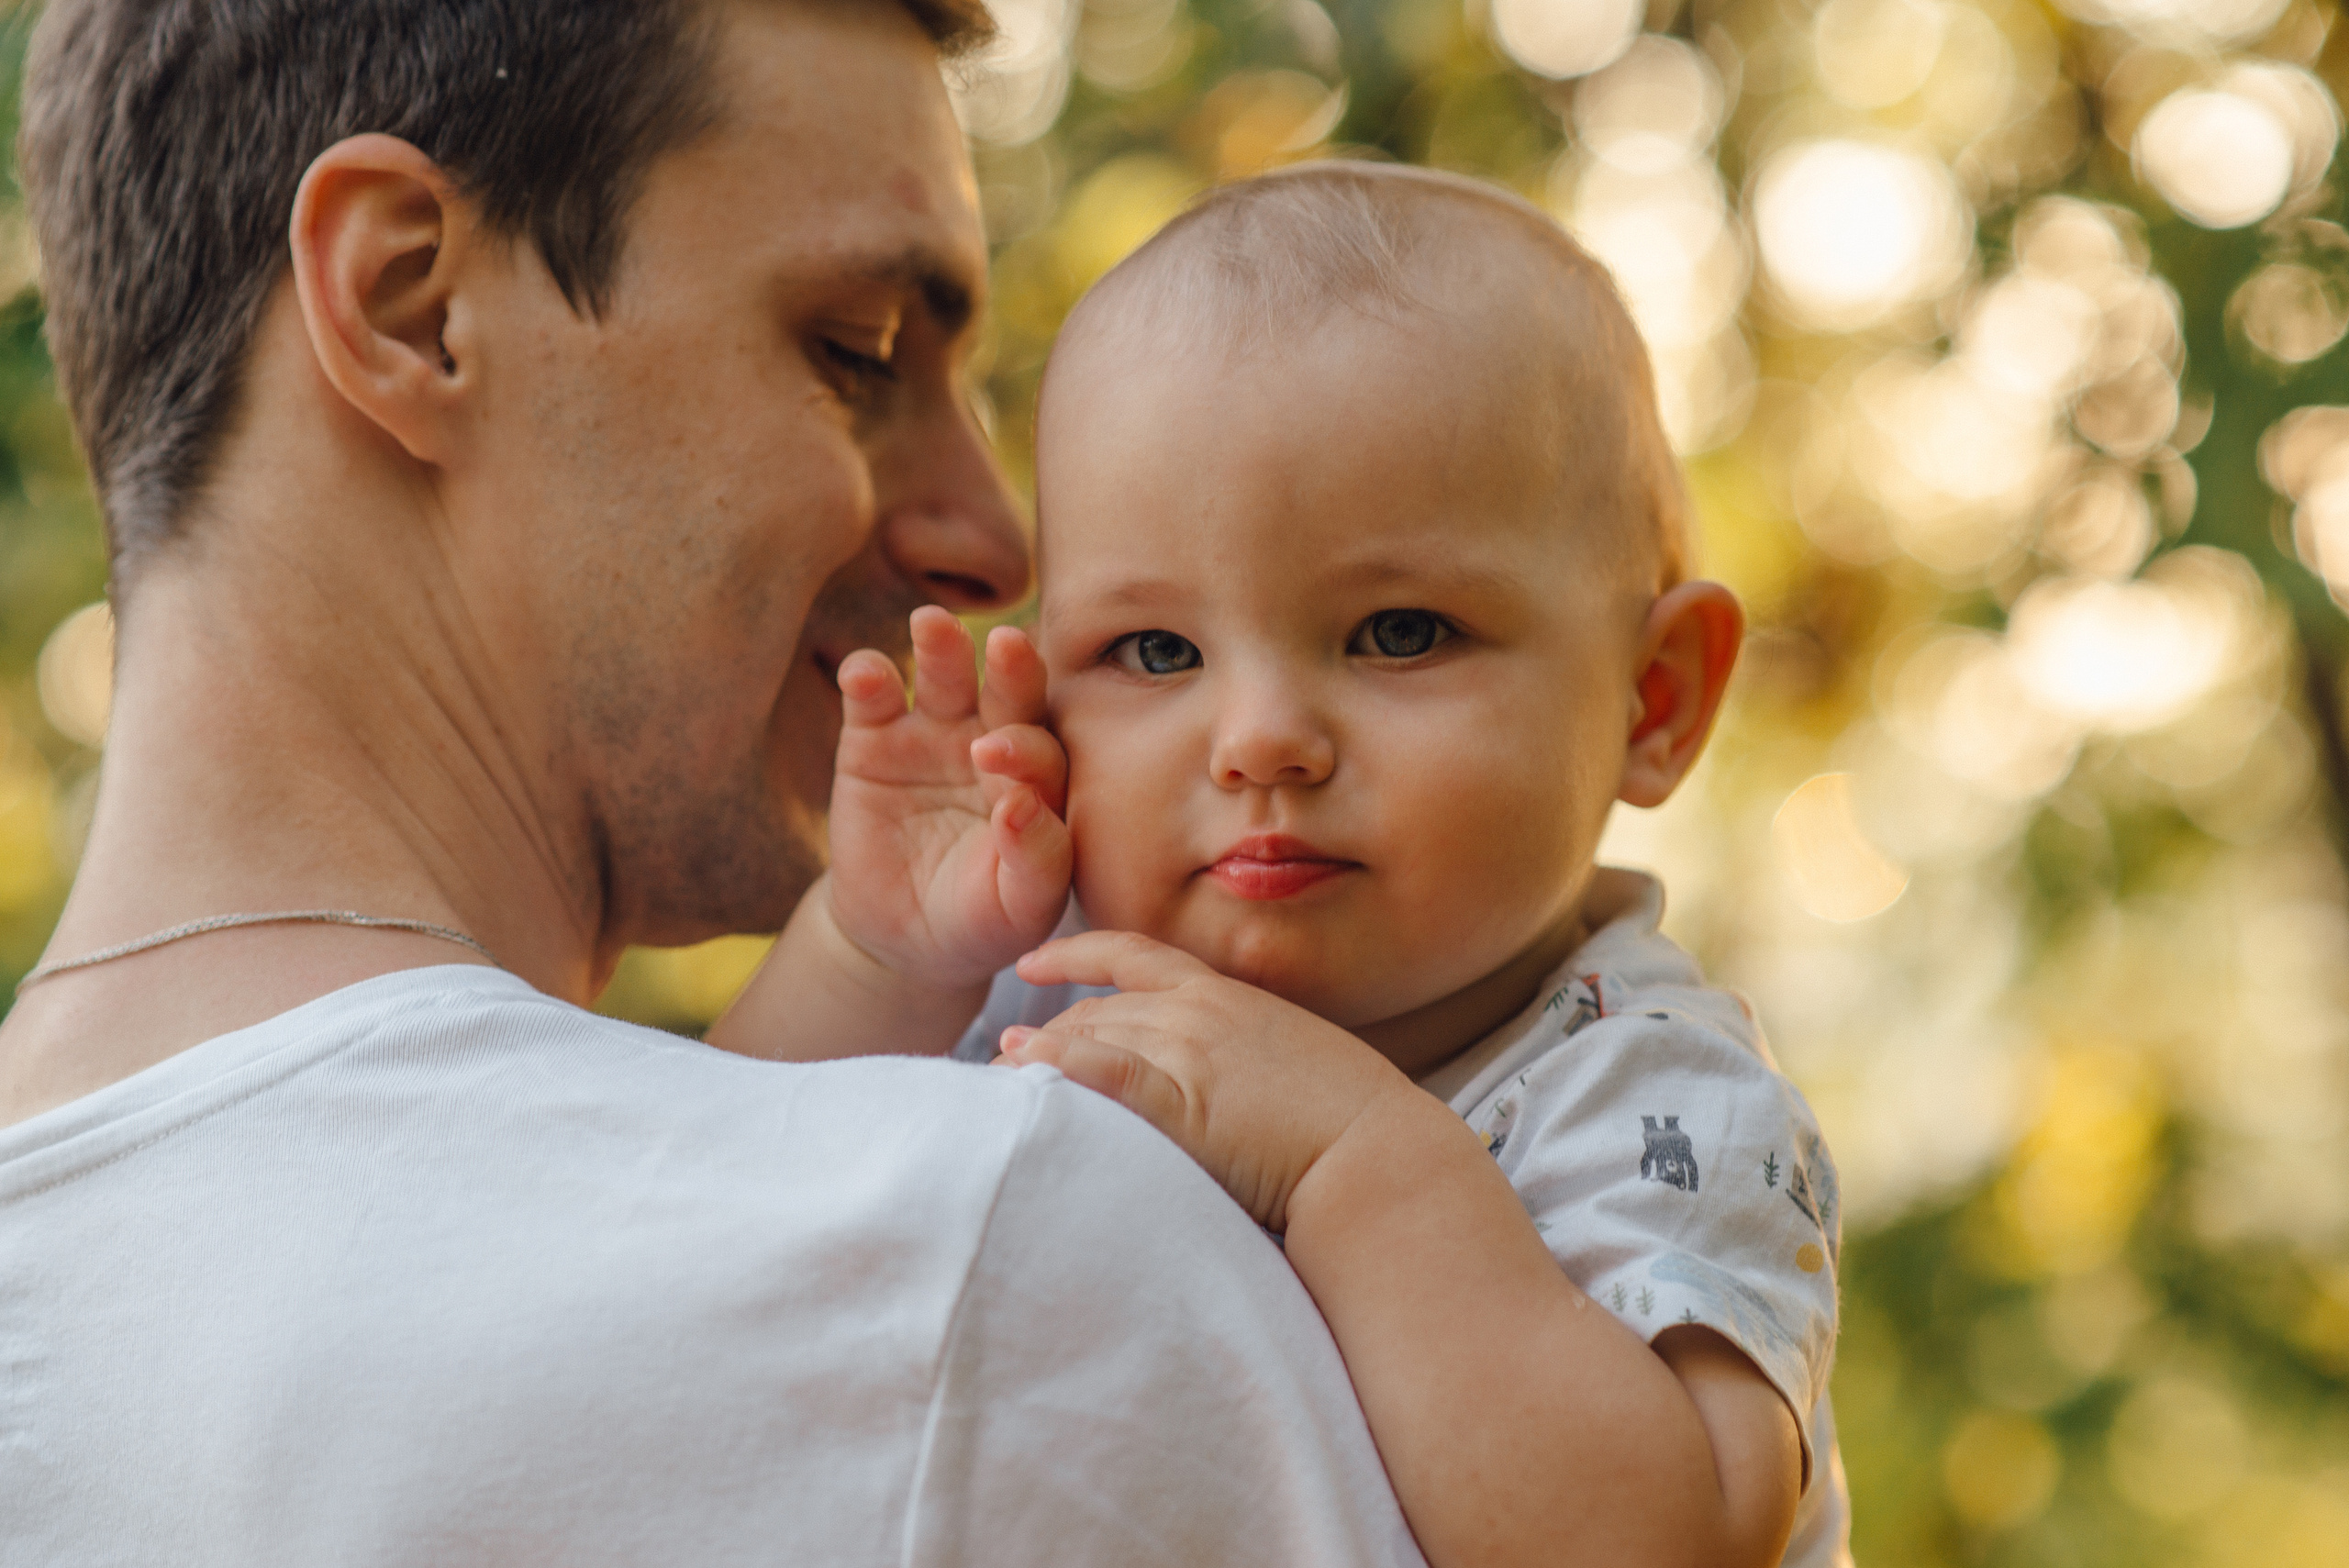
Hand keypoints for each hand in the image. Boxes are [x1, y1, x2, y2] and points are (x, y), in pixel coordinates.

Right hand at [825, 606, 1071, 989]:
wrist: (907, 936)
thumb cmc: (985, 920)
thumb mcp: (1021, 906)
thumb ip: (1037, 859)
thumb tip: (1022, 806)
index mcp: (1043, 780)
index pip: (1045, 752)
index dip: (1026, 752)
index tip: (999, 760)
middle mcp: (996, 741)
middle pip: (1011, 693)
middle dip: (1011, 669)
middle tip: (1006, 645)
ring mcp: (935, 734)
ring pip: (945, 676)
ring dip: (942, 647)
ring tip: (931, 622)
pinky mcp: (873, 739)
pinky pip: (872, 699)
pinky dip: (867, 679)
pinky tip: (863, 672)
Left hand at [998, 930, 1417, 1230]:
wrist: (1384, 1159)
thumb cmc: (1355, 1127)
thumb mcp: (1294, 1066)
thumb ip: (1248, 1059)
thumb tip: (1222, 1082)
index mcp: (1229, 997)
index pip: (1135, 958)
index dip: (1077, 955)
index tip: (1035, 965)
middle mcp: (1202, 1015)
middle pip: (1101, 1006)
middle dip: (1051, 1028)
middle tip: (1010, 1057)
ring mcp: (1192, 1056)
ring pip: (1094, 1037)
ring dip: (1040, 1055)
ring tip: (999, 1075)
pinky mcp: (1186, 1105)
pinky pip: (1108, 1076)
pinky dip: (1061, 1068)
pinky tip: (1024, 1072)